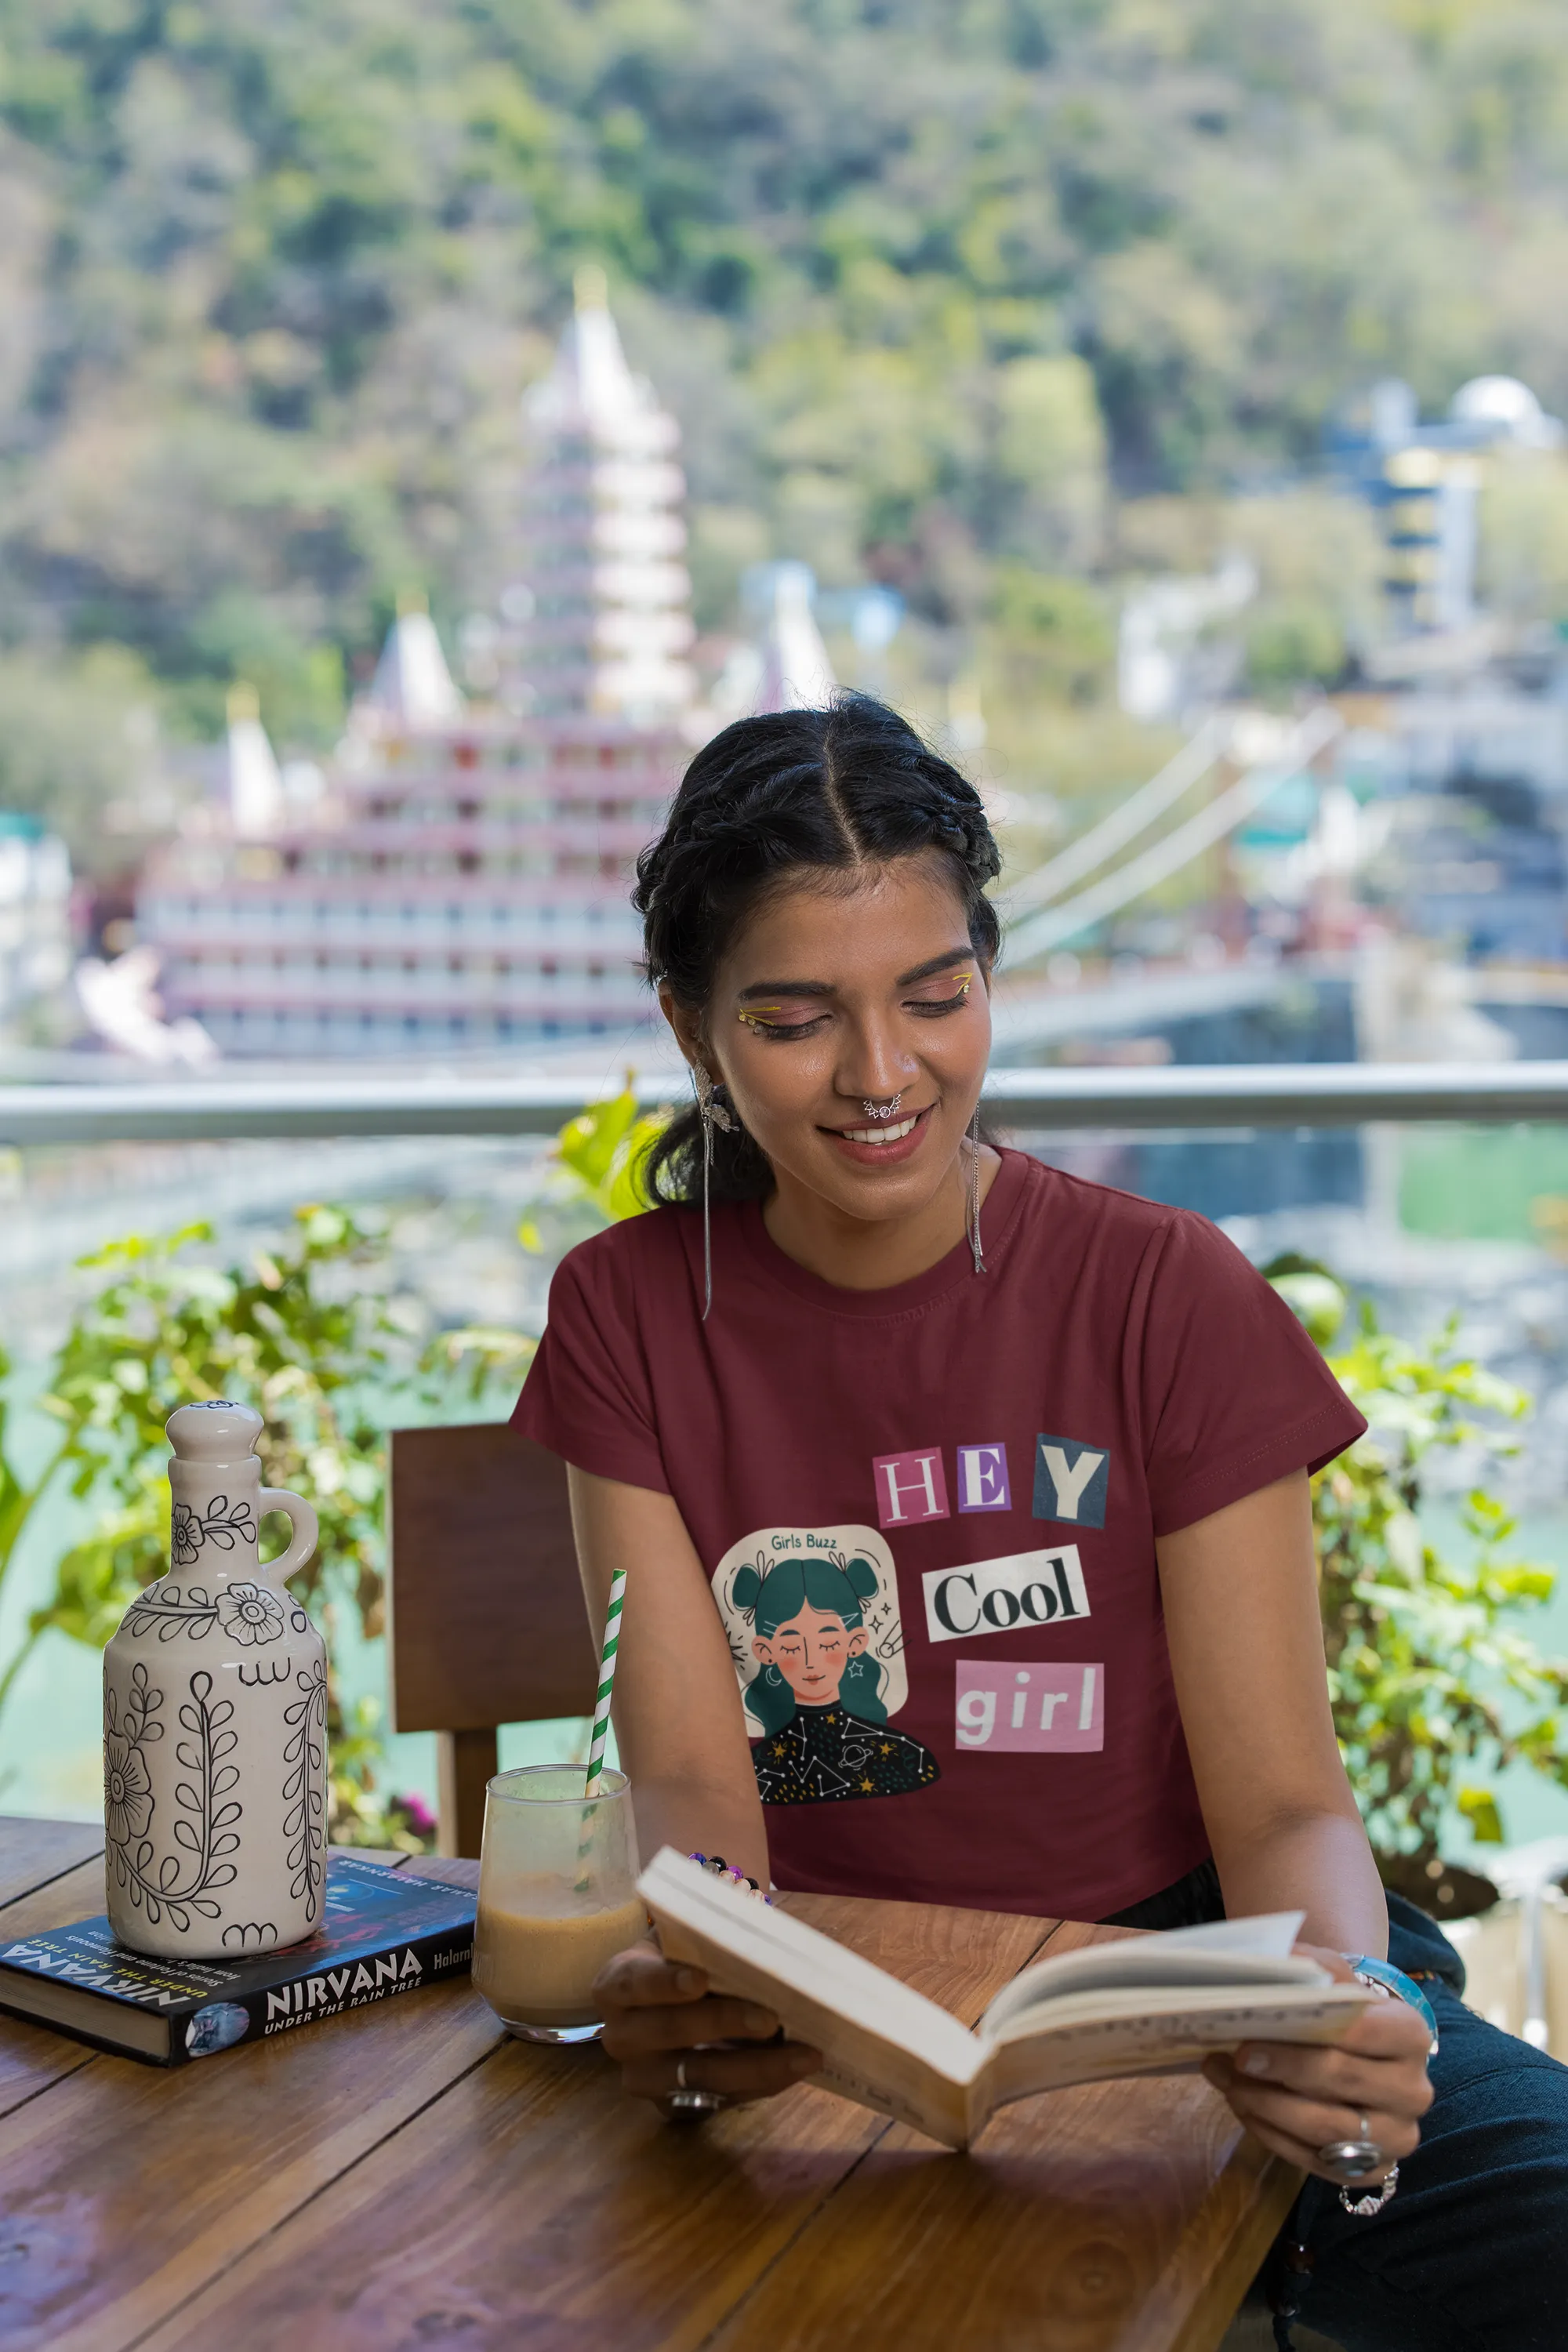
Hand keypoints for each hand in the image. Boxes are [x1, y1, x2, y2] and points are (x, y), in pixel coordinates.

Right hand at [593, 1940, 822, 2109]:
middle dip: (724, 2023)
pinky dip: (762, 2083)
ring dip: (756, 2065)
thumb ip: (709, 1939)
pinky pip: (721, 2100)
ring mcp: (644, 2078)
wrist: (669, 2005)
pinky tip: (795, 2067)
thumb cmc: (681, 1961)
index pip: (632, 1983)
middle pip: (670, 2032)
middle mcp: (620, 2036)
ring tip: (804, 2053)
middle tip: (771, 2017)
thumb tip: (757, 1926)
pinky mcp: (672, 2107)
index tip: (700, 1978)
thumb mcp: (683, 1942)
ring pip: (700, 2076)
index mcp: (616, 1986)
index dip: (665, 1982)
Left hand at [1202, 1944, 1433, 2185]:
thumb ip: (1306, 1966)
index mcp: (1410, 2035)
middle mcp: (1412, 2091)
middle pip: (1340, 2082)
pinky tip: (1243, 2105)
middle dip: (1279, 2071)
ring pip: (1323, 2129)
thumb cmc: (1344, 2010)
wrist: (1364, 2051)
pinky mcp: (1371, 2171)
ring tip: (1226, 2081)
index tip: (1248, 2040)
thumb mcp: (1333, 1977)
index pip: (1361, 2034)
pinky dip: (1271, 2134)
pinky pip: (1313, 2161)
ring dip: (1265, 2105)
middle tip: (1233, 2058)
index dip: (1304, 2039)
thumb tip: (1265, 1964)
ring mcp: (1395, 2136)